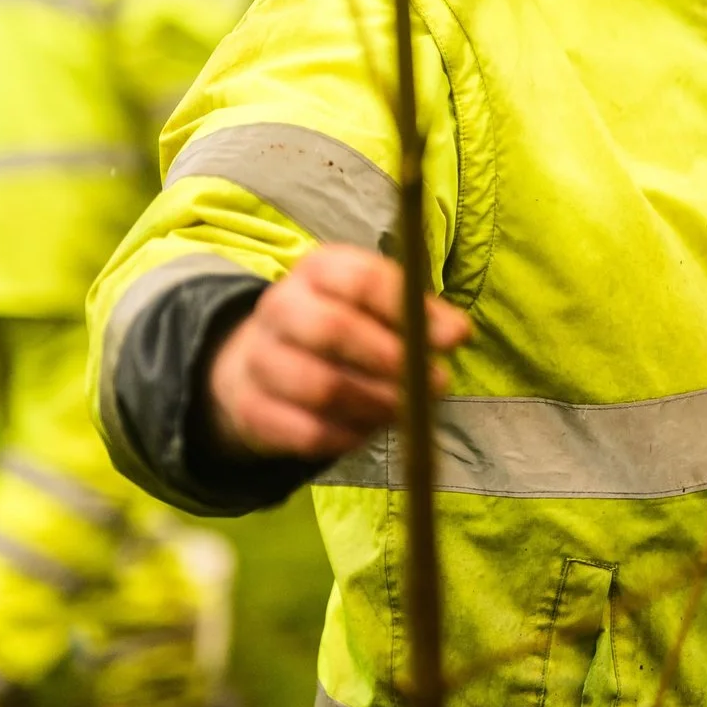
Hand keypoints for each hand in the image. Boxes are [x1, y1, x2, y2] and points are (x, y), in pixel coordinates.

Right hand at [208, 244, 470, 458]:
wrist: (263, 364)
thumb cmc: (343, 328)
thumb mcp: (378, 307)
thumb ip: (420, 316)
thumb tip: (456, 333)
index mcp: (318, 270)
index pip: (362, 278)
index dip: (410, 309)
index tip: (454, 338)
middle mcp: (281, 306)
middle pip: (333, 329)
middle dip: (393, 360)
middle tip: (438, 383)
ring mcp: (258, 358)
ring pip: (320, 386)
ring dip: (376, 404)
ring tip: (407, 410)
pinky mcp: (250, 408)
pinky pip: (305, 431)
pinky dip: (346, 437)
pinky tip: (367, 432)